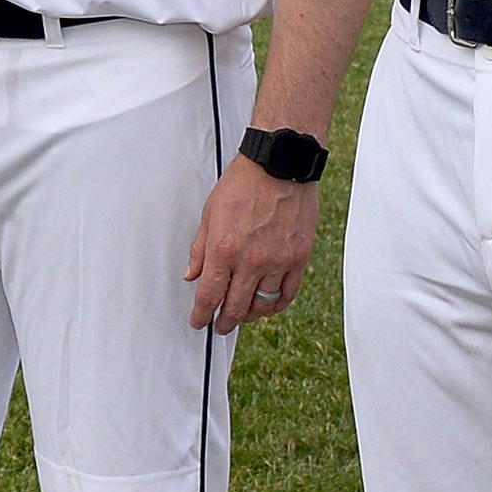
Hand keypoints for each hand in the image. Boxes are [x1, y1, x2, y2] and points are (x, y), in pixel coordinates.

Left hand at [185, 159, 321, 332]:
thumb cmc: (242, 185)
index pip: (209, 296)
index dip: (201, 315)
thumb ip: (200, 250)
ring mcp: (278, 261)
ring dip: (249, 315)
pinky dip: (276, 305)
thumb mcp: (210, 215)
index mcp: (224, 250)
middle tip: (219, 325)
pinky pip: (288, 293)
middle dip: (224, 322)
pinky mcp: (299, 257)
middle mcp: (251, 261)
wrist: (279, 166)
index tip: (198, 322)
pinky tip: (267, 306)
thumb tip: (192, 276)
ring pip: (262, 305)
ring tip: (242, 315)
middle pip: (235, 307)